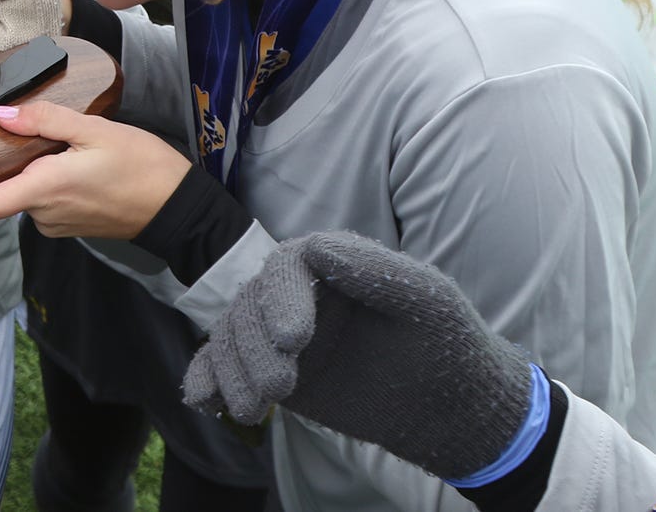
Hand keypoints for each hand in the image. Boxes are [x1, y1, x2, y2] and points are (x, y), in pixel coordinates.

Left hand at [0, 100, 187, 236]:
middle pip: (0, 193)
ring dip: (25, 172)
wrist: (179, 207)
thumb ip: (46, 120)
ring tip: (44, 140)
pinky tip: (62, 159)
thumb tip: (4, 115)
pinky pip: (43, 202)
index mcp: (43, 190)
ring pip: (23, 196)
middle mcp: (43, 214)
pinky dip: (43, 182)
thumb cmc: (142, 166)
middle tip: (0, 132)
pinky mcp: (70, 225)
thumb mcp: (95, 131)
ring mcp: (57, 224)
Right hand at [182, 232, 542, 484]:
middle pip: (250, 305)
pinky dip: (207, 382)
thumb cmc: (447, 342)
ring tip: (253, 411)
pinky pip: (227, 370)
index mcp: (332, 265)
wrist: (450, 406)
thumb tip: (317, 244)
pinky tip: (205, 402)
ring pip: (231, 338)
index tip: (292, 339)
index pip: (287, 267)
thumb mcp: (426, 301)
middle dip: (254, 347)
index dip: (280, 299)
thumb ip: (376, 271)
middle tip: (280, 389)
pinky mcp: (275, 374)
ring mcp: (282, 336)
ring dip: (232, 371)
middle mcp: (299, 296)